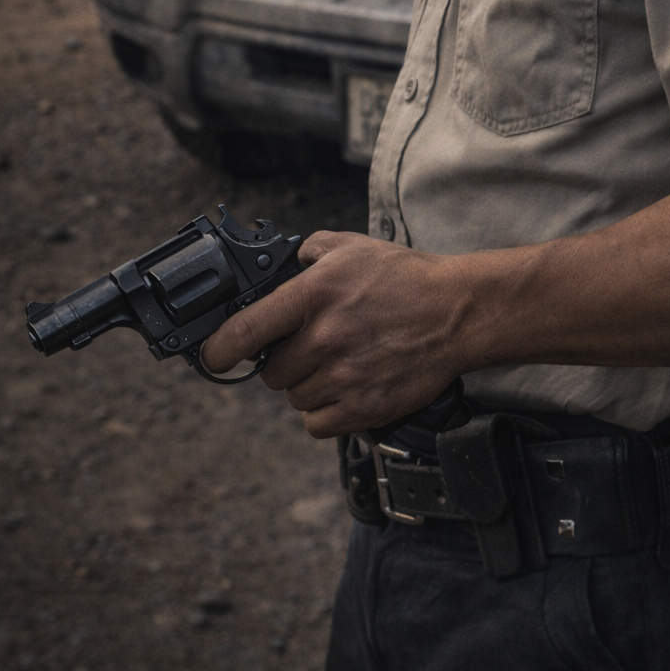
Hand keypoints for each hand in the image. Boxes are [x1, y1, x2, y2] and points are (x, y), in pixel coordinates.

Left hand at [199, 231, 467, 436]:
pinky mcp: (364, 407)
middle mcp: (324, 337)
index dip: (219, 350)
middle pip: (271, 372)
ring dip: (308, 385)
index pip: (244, 331)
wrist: (456, 311)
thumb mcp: (353, 247)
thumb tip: (282, 261)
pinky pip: (317, 423)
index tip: (213, 357)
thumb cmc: (406, 278)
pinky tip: (344, 388)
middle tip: (311, 347)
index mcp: (314, 295)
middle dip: (285, 361)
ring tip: (338, 363)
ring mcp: (344, 376)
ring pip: (295, 398)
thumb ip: (309, 251)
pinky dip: (325, 411)